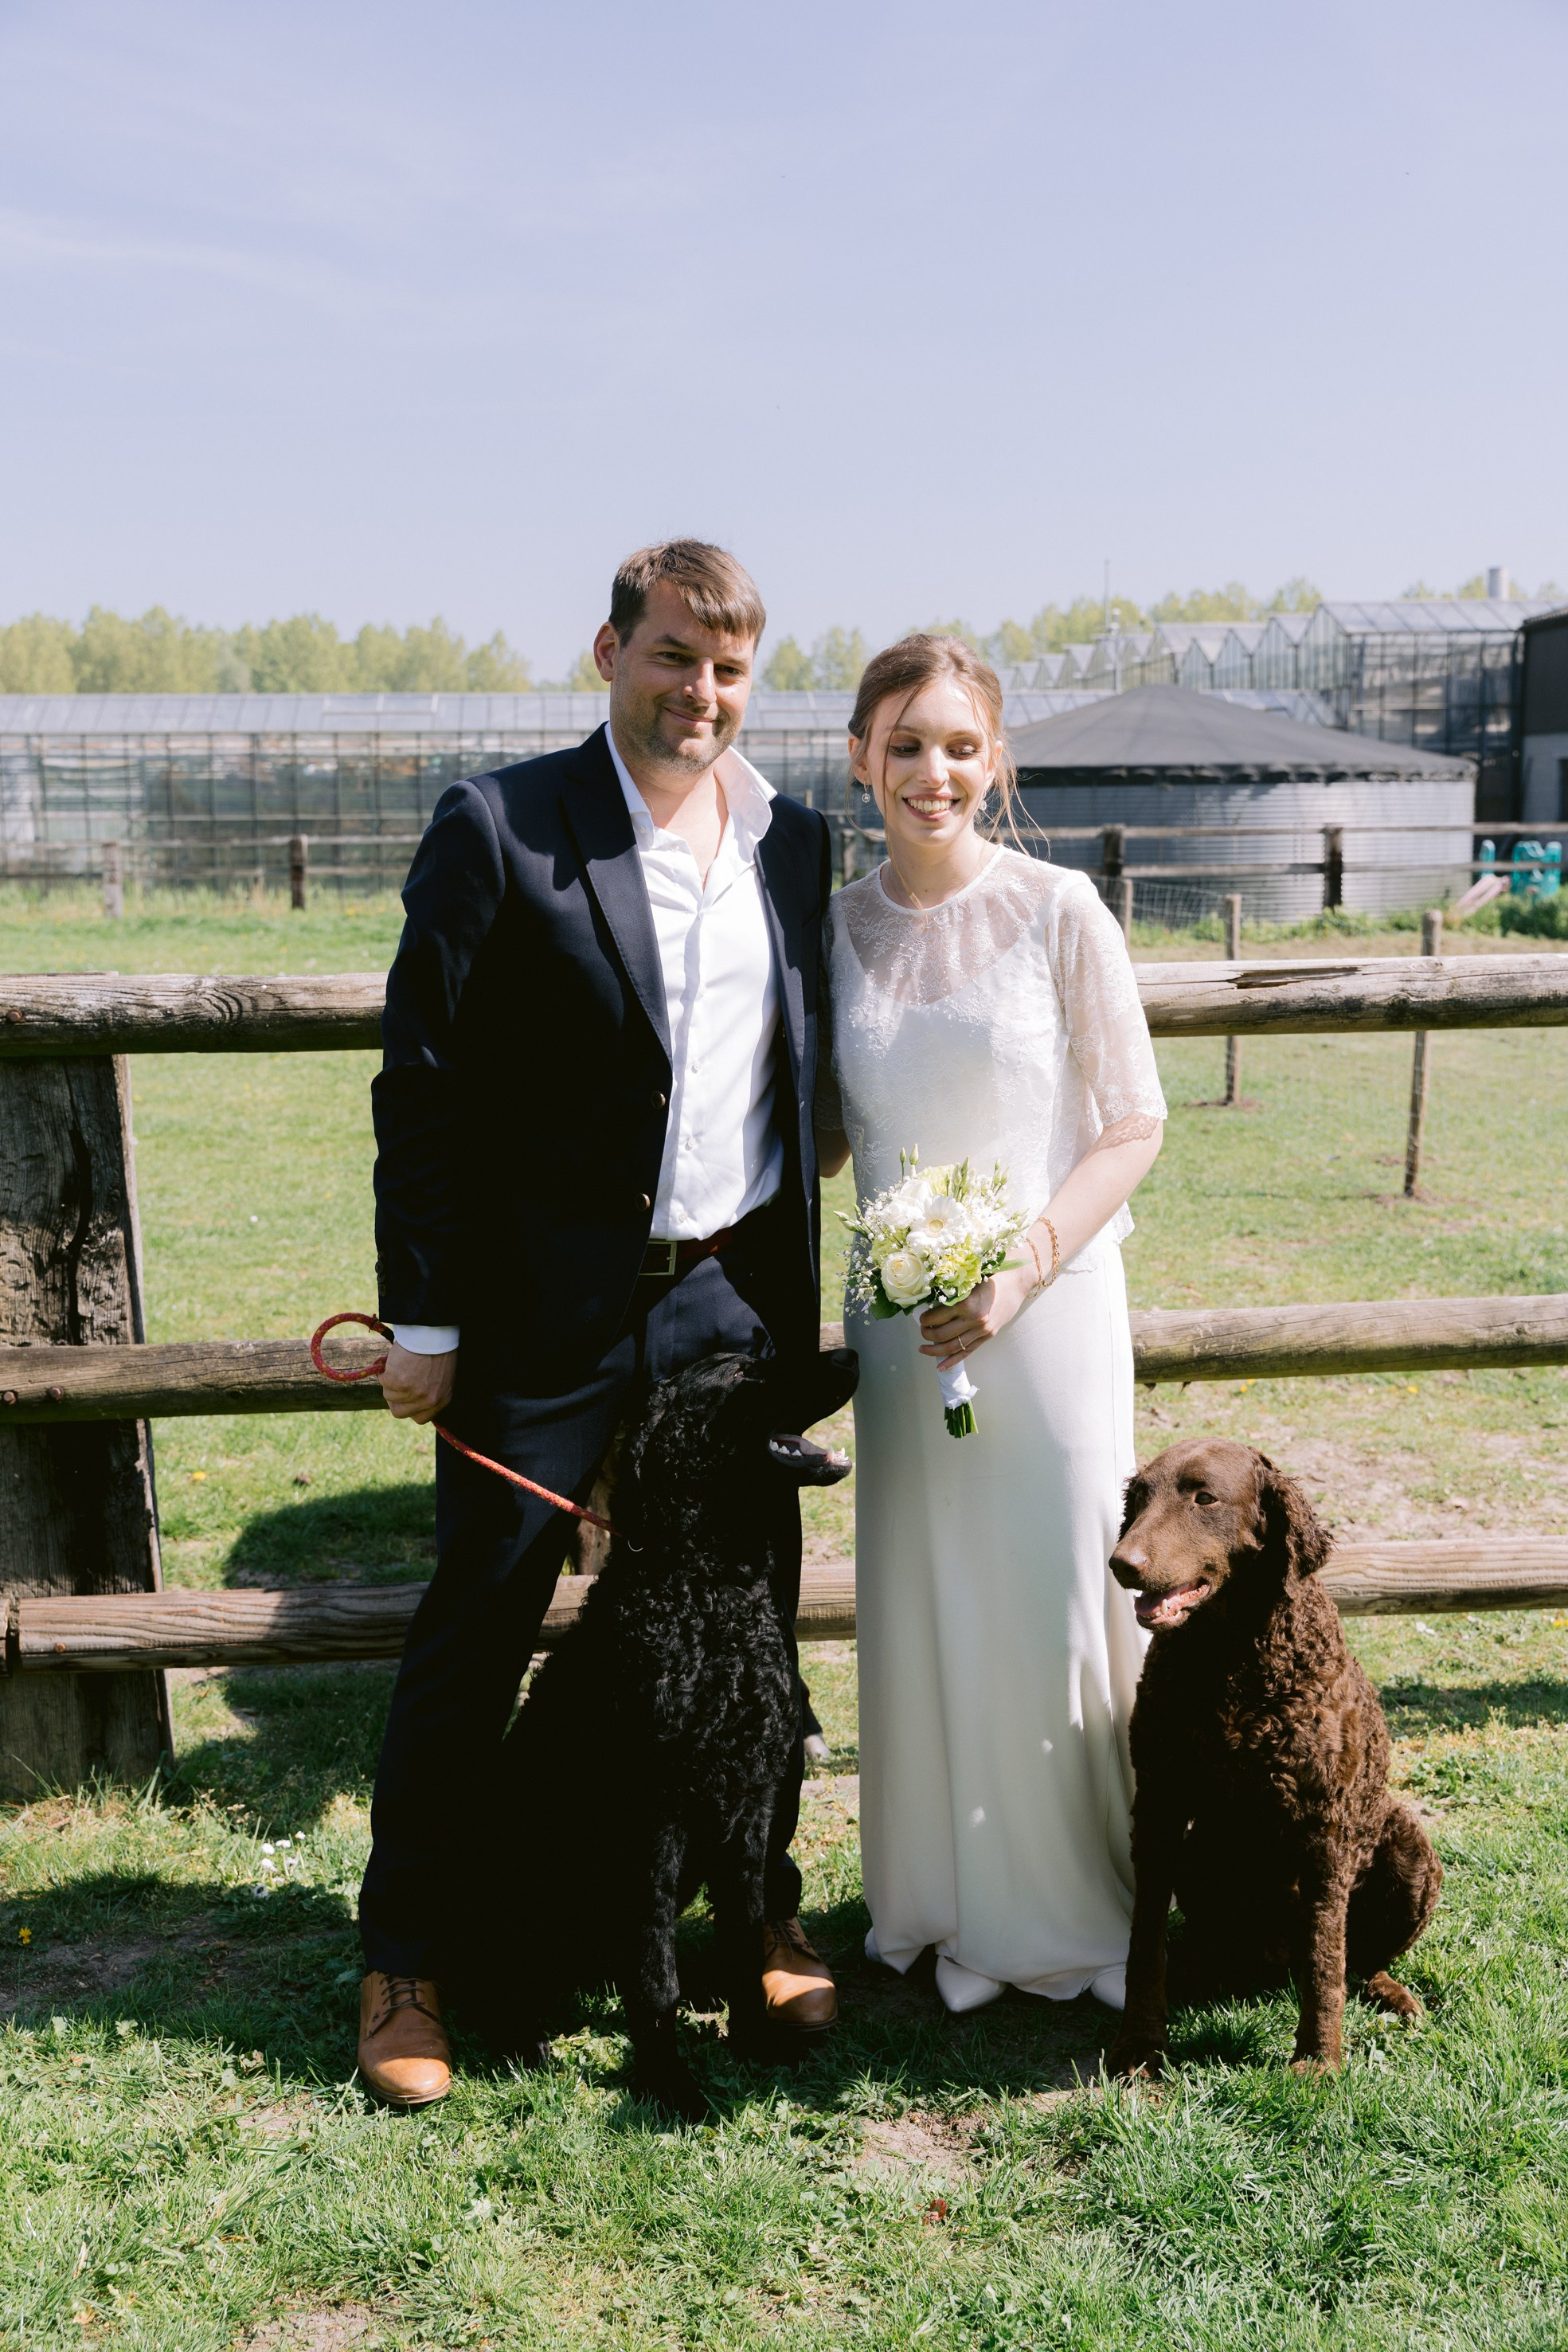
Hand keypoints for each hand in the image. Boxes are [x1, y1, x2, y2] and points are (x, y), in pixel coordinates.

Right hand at [379, 1341, 456, 1422]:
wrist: (433, 1333)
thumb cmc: (437, 1349)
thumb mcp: (441, 1376)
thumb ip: (429, 1390)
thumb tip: (410, 1396)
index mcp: (442, 1400)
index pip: (421, 1418)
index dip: (409, 1408)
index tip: (404, 1398)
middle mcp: (428, 1400)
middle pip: (400, 1412)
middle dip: (394, 1399)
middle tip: (393, 1384)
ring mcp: (413, 1393)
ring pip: (389, 1396)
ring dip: (390, 1381)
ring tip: (398, 1366)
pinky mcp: (398, 1383)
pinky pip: (383, 1382)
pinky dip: (384, 1371)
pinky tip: (393, 1361)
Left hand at [918, 1266, 1033, 1369]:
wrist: (1015, 1282)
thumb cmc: (990, 1277)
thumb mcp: (967, 1281)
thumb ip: (951, 1294)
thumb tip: (928, 1304)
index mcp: (965, 1303)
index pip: (935, 1318)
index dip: (924, 1320)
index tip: (921, 1318)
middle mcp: (973, 1320)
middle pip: (941, 1335)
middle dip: (926, 1334)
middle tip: (922, 1330)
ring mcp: (982, 1330)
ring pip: (952, 1347)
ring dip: (934, 1351)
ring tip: (924, 1349)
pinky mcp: (988, 1336)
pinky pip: (967, 1352)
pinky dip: (952, 1361)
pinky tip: (941, 1367)